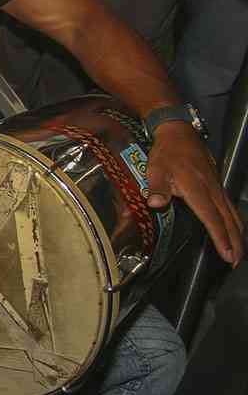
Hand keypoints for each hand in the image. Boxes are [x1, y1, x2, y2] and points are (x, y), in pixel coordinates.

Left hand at [147, 122, 244, 264]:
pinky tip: (235, 229)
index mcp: (197, 189)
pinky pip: (229, 207)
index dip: (220, 237)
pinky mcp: (217, 185)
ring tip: (239, 252)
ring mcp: (217, 187)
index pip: (211, 218)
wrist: (179, 133)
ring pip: (231, 214)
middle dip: (234, 241)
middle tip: (236, 261)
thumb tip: (155, 203)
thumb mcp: (155, 168)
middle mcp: (212, 190)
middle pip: (227, 219)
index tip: (228, 253)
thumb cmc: (166, 153)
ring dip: (237, 233)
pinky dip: (235, 221)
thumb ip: (156, 186)